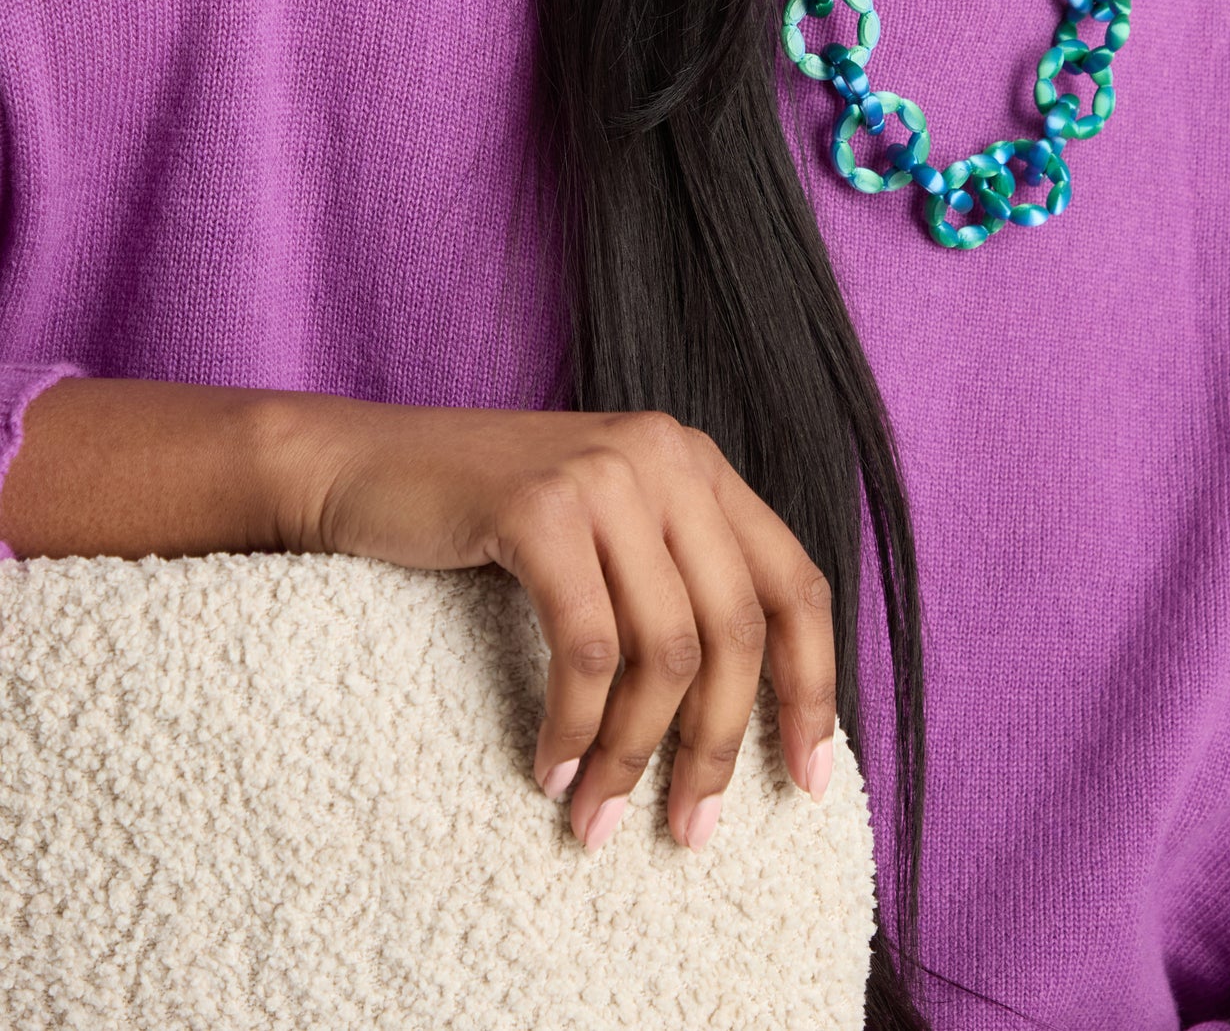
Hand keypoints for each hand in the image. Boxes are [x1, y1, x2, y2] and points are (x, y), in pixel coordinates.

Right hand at [277, 399, 838, 853]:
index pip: (793, 583)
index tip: (806, 781)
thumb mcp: (603, 533)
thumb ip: (670, 583)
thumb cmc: (480, 521)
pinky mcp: (539, 506)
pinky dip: (575, 726)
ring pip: (665, 648)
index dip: (812, 687)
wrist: (360, 467)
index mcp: (695, 464)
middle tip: (687, 831)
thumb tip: (743, 717)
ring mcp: (603, 473)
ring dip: (635, 753)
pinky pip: (587, 647)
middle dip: (717, 745)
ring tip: (599, 819)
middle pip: (734, 628)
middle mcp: (665, 455)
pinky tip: (550, 772)